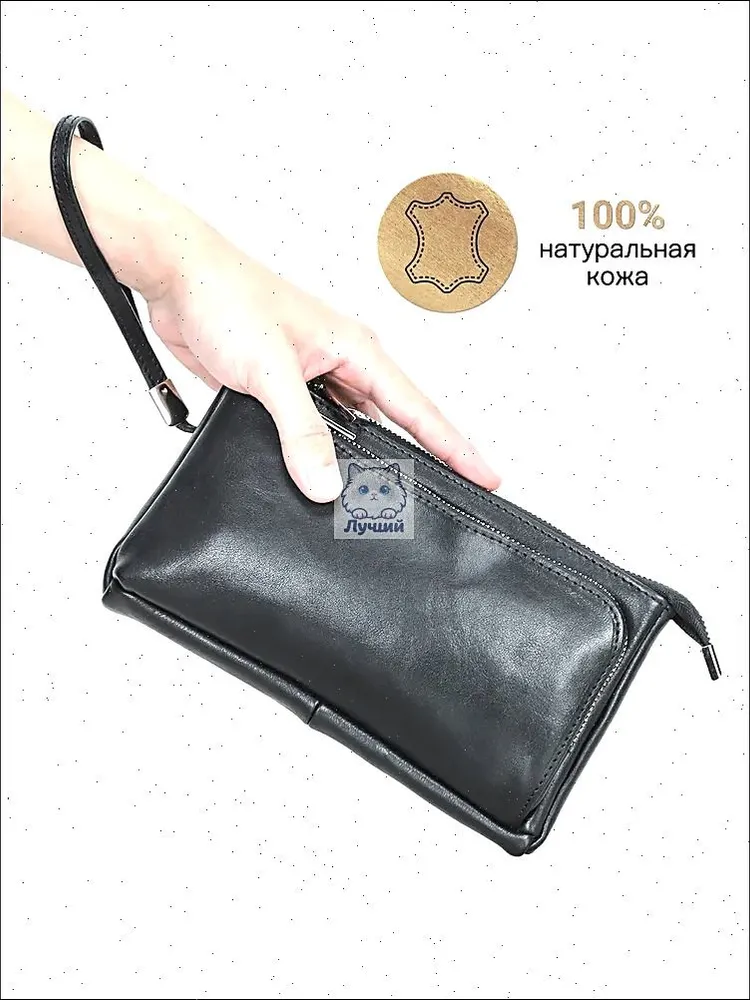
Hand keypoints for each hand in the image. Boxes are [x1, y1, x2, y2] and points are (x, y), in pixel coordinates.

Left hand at [147, 224, 499, 502]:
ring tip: (384, 500)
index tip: (487, 475)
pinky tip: (316, 476)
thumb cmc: (228, 298)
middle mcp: (341, 363)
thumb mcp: (271, 371)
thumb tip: (326, 484)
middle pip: (394, 422)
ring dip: (362, 459)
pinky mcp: (280, 390)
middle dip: (420, 458)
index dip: (455, 446)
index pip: (419, 408)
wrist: (176, 276)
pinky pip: (313, 431)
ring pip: (351, 429)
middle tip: (445, 500)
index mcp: (355, 349)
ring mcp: (311, 377)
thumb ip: (300, 430)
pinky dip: (319, 454)